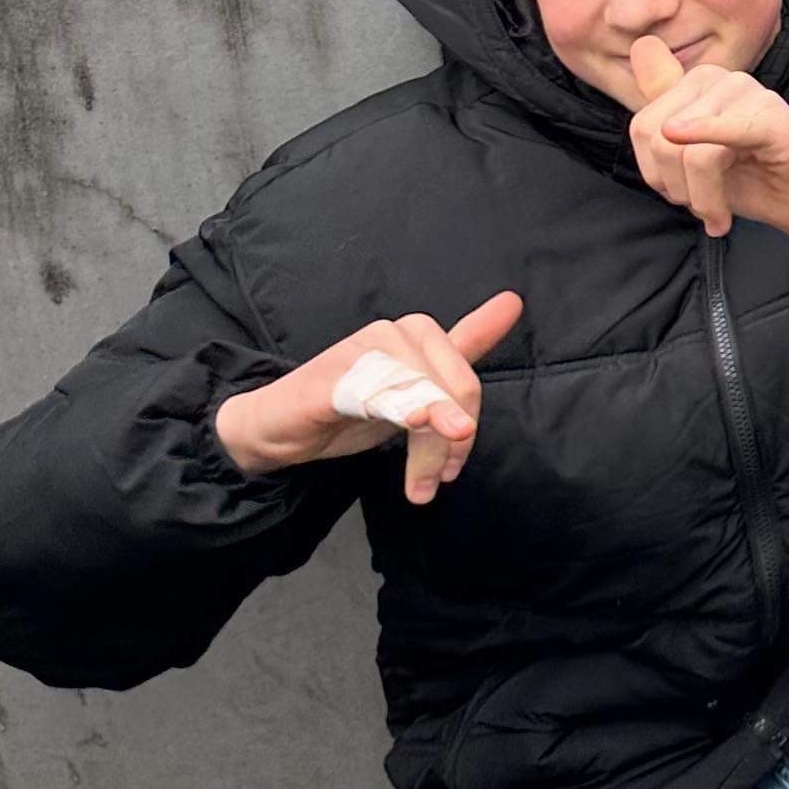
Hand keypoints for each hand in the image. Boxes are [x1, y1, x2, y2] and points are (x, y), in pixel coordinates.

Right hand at [214, 292, 523, 504]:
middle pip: (455, 386)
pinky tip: (416, 422)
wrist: (275, 427)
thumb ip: (460, 356)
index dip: (472, 403)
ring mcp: (364, 350)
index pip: (466, 365)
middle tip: (441, 479)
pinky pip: (380, 394)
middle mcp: (396, 333)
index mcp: (419, 336)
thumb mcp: (415, 390)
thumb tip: (513, 302)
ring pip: (424, 396)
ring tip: (422, 486)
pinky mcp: (334, 377)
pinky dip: (402, 408)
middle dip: (455, 441)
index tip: (464, 434)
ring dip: (429, 448)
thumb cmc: (347, 408)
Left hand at [626, 36, 788, 242]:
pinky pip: (727, 132)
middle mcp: (724, 78)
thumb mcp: (693, 150)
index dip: (653, 172)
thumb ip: (661, 107)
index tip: (680, 193)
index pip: (643, 127)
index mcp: (700, 82)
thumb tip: (639, 44)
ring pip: (692, 153)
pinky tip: (715, 198)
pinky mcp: (774, 119)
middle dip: (676, 188)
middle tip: (703, 208)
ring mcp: (752, 94)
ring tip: (718, 213)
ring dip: (702, 199)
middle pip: (662, 140)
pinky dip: (710, 152)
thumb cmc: (752, 178)